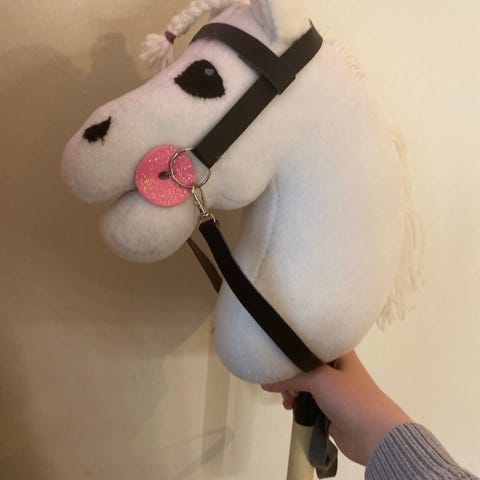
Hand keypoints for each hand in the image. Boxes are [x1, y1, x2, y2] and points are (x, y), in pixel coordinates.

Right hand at [262, 351, 410, 465]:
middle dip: (290, 376)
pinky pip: (308, 401)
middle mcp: (336, 368)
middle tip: (283, 385)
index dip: (293, 351)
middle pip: (304, 366)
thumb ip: (291, 378)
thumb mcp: (319, 379)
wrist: (374, 434)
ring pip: (305, 385)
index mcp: (339, 353)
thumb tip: (265, 382)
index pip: (310, 344)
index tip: (277, 359)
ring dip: (292, 391)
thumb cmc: (350, 397)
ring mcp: (334, 390)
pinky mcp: (330, 408)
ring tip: (288, 400)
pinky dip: (298, 404)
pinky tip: (291, 408)